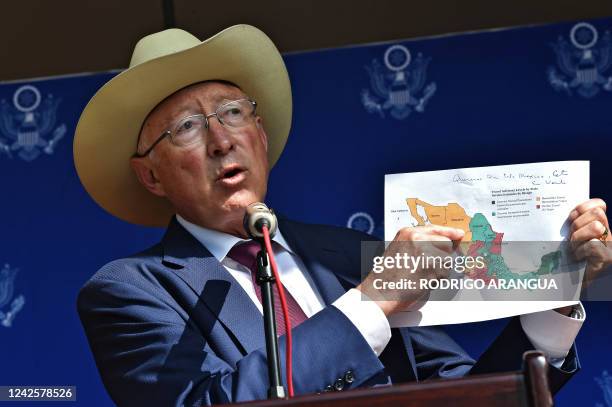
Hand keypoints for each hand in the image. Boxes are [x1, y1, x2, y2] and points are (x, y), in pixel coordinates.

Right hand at [356, 225, 464, 316]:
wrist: (380, 292)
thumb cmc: (388, 276)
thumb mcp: (400, 250)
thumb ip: (419, 243)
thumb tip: (444, 242)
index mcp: (407, 232)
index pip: (436, 228)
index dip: (450, 232)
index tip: (459, 234)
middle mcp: (417, 237)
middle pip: (446, 243)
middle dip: (442, 256)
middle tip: (425, 267)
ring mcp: (425, 250)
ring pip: (447, 259)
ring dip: (439, 270)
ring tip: (420, 275)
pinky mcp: (432, 265)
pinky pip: (445, 272)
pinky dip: (438, 280)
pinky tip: (422, 281)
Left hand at [558, 198, 611, 313]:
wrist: (569, 285)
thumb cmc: (565, 259)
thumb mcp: (567, 237)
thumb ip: (570, 224)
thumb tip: (553, 206)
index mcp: (597, 225)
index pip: (599, 205)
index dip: (583, 207)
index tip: (570, 217)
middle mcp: (607, 234)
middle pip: (596, 214)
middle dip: (577, 224)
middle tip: (570, 239)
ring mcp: (610, 246)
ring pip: (596, 227)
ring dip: (578, 238)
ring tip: (573, 249)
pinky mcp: (607, 258)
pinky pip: (593, 245)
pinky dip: (581, 251)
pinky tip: (577, 259)